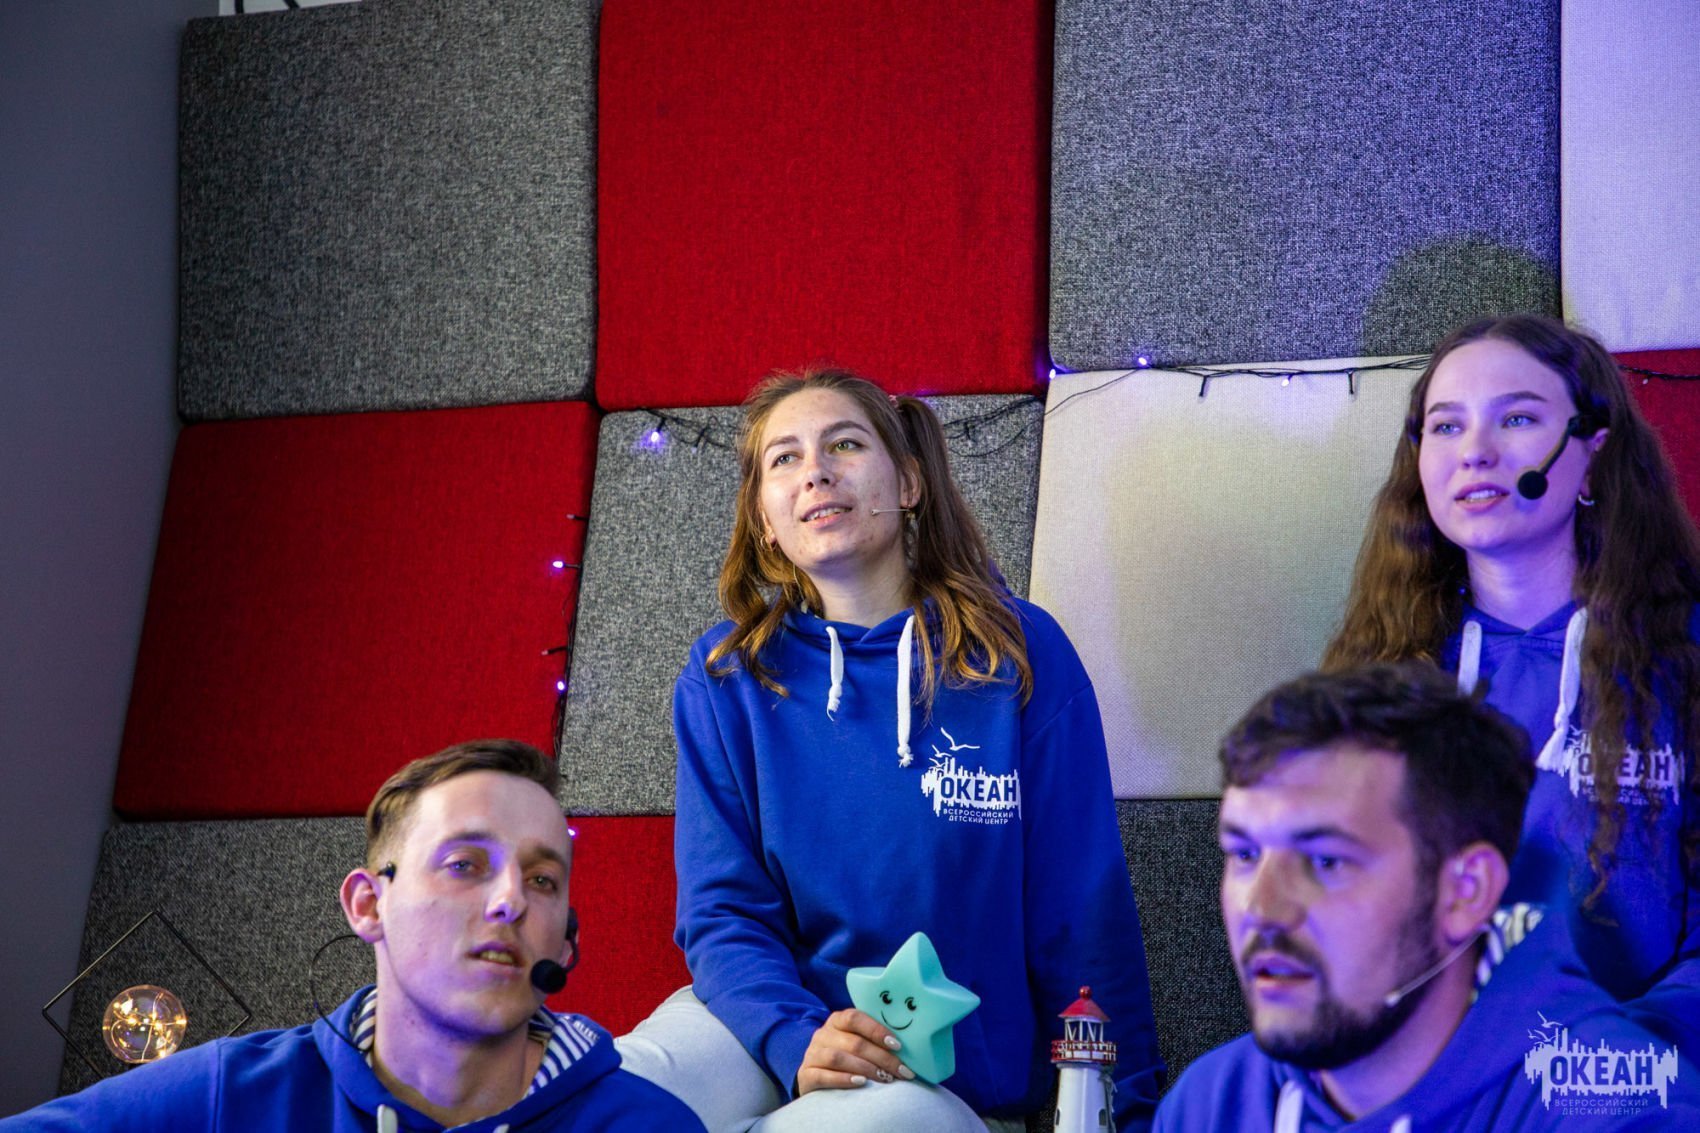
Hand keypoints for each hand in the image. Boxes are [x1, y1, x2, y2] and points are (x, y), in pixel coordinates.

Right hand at [796, 1008, 916, 1094]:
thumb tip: (906, 1047)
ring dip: (866, 1068)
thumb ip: (873, 1039)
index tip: (898, 1045)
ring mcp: (812, 1054)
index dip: (877, 1030)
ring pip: (839, 1058)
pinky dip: (844, 1079)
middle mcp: (823, 1034)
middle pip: (854, 1042)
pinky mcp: (806, 1074)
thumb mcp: (855, 1042)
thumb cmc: (845, 1057)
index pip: (855, 1018)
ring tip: (886, 1079)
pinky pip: (824, 1075)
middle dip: (882, 1058)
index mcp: (837, 1020)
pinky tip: (861, 1083)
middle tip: (902, 1071)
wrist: (815, 1076)